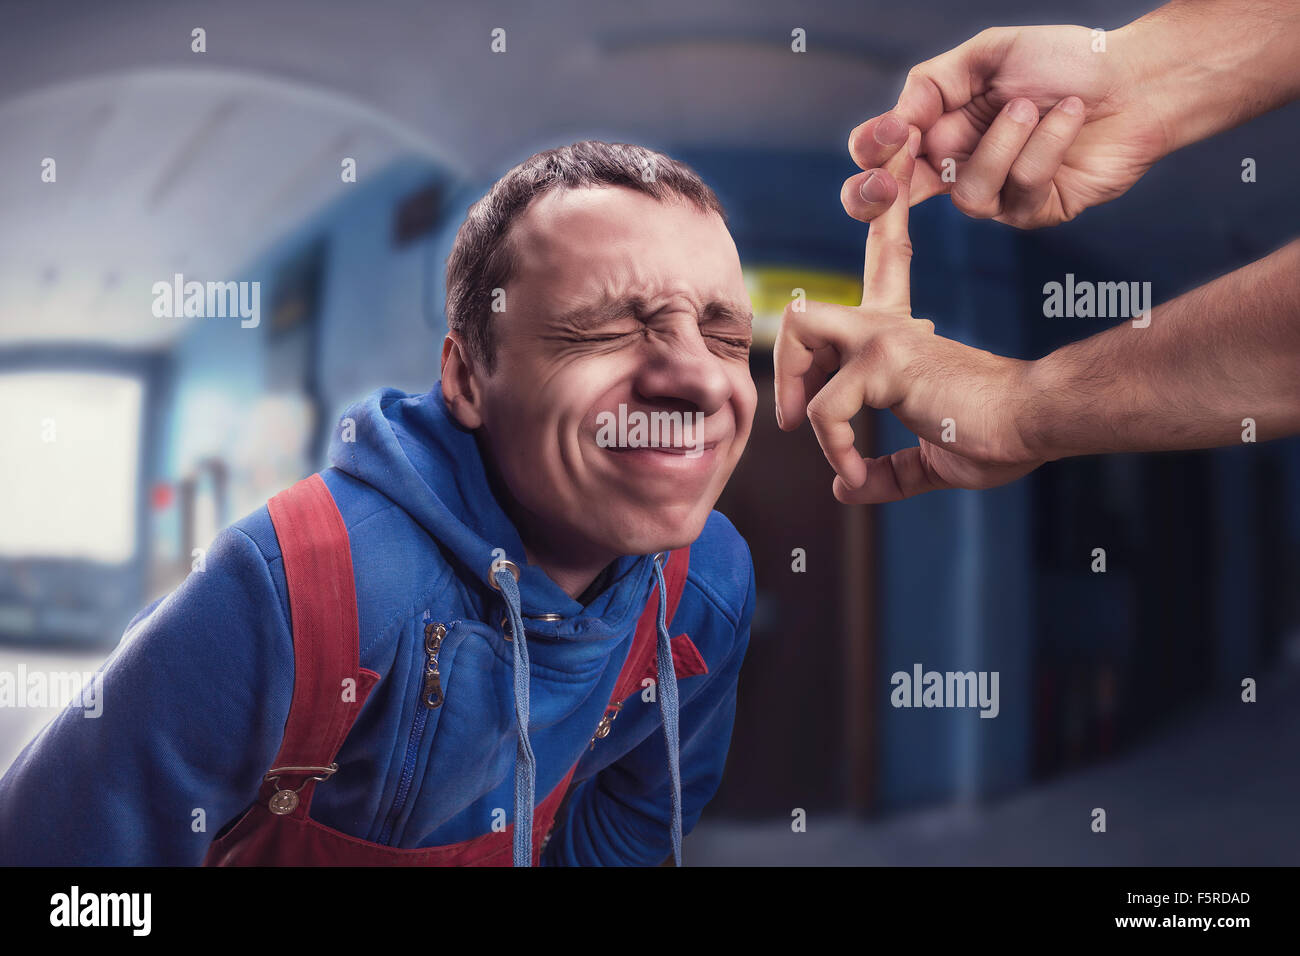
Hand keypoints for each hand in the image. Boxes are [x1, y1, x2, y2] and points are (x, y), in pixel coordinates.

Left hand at [775, 127, 1044, 502]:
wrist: (1037, 426)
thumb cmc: (997, 436)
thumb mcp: (930, 460)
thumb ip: (886, 473)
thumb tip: (845, 488)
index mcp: (898, 334)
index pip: (883, 259)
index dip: (880, 218)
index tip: (885, 182)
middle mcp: (886, 324)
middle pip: (803, 309)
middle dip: (783, 360)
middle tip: (793, 417)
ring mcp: (884, 335)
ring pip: (798, 326)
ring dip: (788, 382)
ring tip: (805, 431)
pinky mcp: (885, 362)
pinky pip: (826, 407)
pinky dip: (831, 447)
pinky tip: (856, 471)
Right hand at [842, 25, 1171, 228]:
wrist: (1136, 79)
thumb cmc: (1065, 61)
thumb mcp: (988, 53)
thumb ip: (933, 82)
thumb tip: (897, 120)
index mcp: (937, 128)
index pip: (881, 154)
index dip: (872, 153)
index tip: (893, 132)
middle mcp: (956, 167)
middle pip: (893, 201)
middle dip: (879, 196)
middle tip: (888, 182)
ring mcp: (994, 196)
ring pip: (967, 193)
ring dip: (1001, 142)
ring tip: (1032, 104)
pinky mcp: (1033, 211)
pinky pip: (1021, 188)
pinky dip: (1046, 144)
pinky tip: (1069, 114)